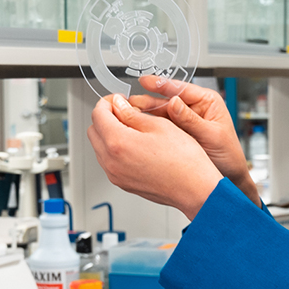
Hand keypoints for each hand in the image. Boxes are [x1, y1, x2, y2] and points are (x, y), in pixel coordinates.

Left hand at [88, 94, 223, 220]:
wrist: (194, 189)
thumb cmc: (184, 161)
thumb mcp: (159, 125)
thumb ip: (132, 114)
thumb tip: (119, 106)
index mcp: (118, 143)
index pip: (98, 114)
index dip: (107, 102)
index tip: (118, 100)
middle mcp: (111, 162)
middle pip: (94, 131)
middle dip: (105, 117)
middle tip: (125, 111)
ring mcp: (115, 175)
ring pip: (100, 147)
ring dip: (110, 134)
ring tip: (134, 129)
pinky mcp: (123, 183)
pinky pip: (109, 162)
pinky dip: (116, 150)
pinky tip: (136, 145)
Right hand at [128, 76, 260, 205]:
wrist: (229, 176)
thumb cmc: (228, 154)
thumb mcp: (211, 135)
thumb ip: (191, 120)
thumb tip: (175, 103)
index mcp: (207, 102)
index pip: (181, 88)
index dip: (162, 84)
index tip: (146, 81)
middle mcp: (194, 108)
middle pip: (166, 99)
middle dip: (148, 100)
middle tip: (131, 101)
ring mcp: (184, 120)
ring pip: (160, 113)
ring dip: (145, 113)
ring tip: (129, 113)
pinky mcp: (177, 133)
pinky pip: (160, 126)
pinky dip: (148, 125)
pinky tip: (137, 125)